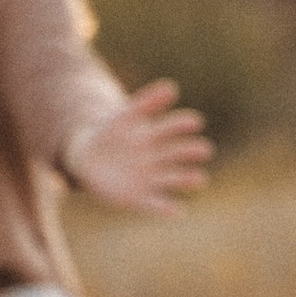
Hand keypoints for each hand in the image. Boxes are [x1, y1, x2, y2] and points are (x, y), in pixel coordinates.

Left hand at [66, 79, 212, 217]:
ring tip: (200, 178)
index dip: (183, 124)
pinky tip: (177, 210)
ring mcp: (151, 178)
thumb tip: (171, 86)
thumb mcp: (124, 116)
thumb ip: (145, 103)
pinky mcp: (140, 197)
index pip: (173, 128)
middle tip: (205, 149)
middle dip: (191, 151)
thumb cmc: (111, 133)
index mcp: (155, 135)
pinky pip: (154, 204)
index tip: (195, 121)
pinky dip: (166, 208)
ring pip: (173, 179)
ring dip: (187, 179)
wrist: (90, 158)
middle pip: (178, 153)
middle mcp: (158, 157)